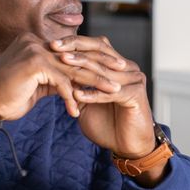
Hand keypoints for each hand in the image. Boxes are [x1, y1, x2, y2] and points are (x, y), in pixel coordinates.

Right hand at [0, 33, 123, 121]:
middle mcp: (35, 41)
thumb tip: (76, 80)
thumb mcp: (37, 83)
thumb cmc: (8, 96)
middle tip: (121, 78)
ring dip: (94, 83)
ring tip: (112, 93)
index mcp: (36, 42)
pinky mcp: (34, 64)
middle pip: (76, 56)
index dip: (93, 61)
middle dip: (101, 69)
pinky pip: (61, 82)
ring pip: (73, 68)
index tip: (112, 72)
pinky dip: (70, 98)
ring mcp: (34, 50)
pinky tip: (76, 113)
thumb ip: (55, 76)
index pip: (72, 51)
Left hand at [49, 35, 156, 156]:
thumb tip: (54, 73)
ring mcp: (134, 79)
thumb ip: (76, 86)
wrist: (127, 145)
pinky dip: (93, 94)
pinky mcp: (136, 94)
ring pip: (103, 70)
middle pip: (100, 52)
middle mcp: (128, 68)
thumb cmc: (108, 124)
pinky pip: (111, 92)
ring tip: (62, 63)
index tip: (52, 44)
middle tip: (54, 47)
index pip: (95, 46)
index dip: (74, 43)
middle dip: (75, 49)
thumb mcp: (87, 102)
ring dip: (81, 67)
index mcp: (118, 65)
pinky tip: (76, 95)